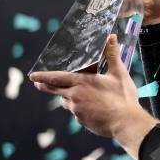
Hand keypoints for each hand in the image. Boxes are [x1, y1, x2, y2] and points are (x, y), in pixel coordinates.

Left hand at [30, 35, 154, 139]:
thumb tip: (111, 36)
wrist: (126, 123)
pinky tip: (94, 109)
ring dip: (70, 98)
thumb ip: (112, 55)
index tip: (33, 76)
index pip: (56, 78)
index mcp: (82, 82)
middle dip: (46, 86)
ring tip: (82, 96)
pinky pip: (77, 113)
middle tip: (37, 84)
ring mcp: (77, 111)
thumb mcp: (119, 73)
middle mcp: (75, 96)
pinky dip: (82, 109)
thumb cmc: (123, 97)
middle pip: (55, 90)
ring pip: (68, 102)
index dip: (43, 76)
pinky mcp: (82, 121)